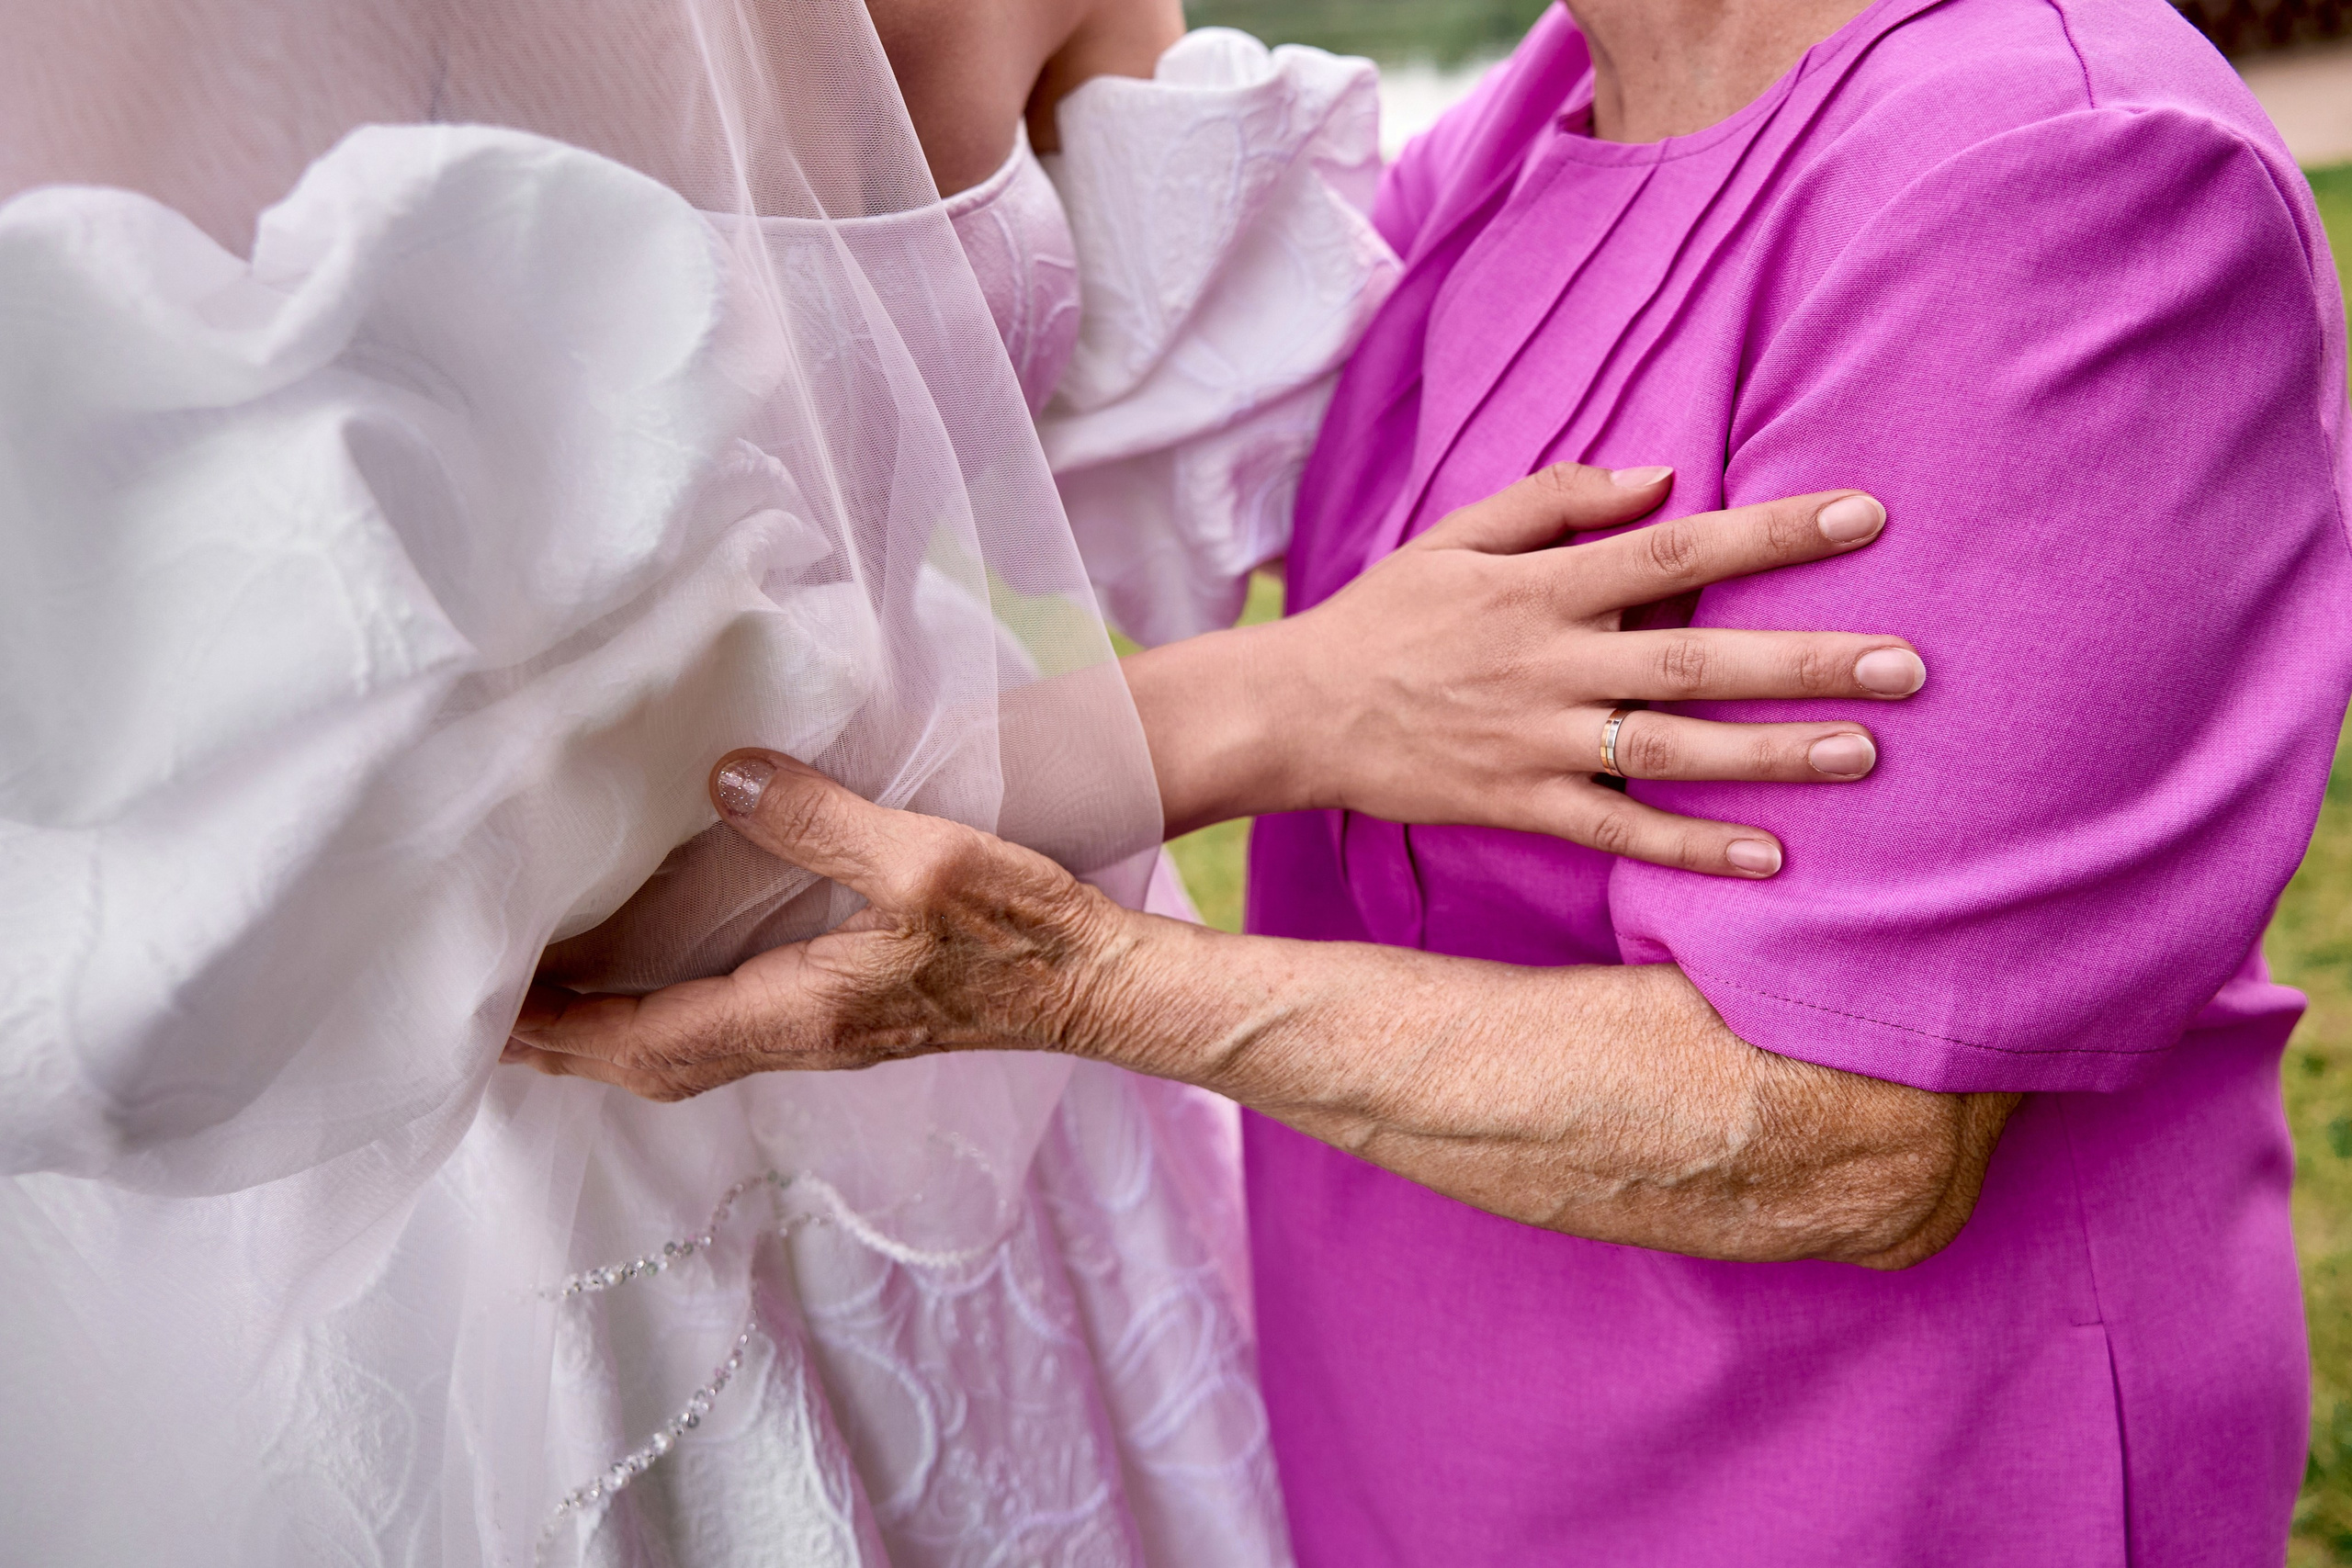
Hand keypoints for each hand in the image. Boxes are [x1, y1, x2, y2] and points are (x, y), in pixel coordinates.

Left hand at [504, 753, 1115, 1098]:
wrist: (1099, 985)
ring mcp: (824, 1035)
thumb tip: (726, 778)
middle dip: (563, 1049)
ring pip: (683, 1054)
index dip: (564, 1032)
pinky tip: (646, 989)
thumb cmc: (1024, 927)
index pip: (651, 1039)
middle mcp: (802, 1038)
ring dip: (604, 1040)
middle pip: (651, 1065)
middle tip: (479, 1022)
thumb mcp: (927, 857)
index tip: (488, 1019)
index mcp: (805, 1009)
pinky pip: (722, 1033)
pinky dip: (658, 1022)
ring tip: (540, 1007)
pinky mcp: (845, 1018)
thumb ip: (822, 820)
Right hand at [1122, 463, 1926, 876]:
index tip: (1867, 517)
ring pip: (1672, 750)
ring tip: (1864, 754)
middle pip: (1697, 658)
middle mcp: (1551, 664)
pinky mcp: (1518, 805)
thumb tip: (1663, 476)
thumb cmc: (1384, 617)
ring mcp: (1537, 741)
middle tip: (1907, 665)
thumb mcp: (1457, 535)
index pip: (1677, 548)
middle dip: (1806, 659)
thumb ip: (1557, 499)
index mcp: (1542, 587)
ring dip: (1771, 754)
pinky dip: (1692, 846)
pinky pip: (1619, 830)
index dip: (1773, 532)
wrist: (1294, 712)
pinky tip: (1771, 856)